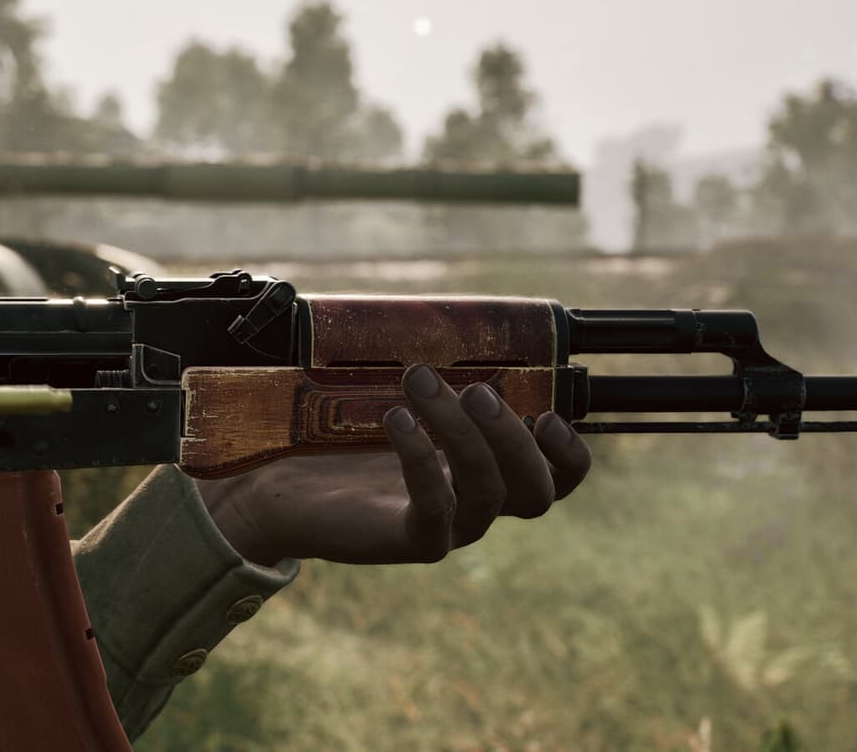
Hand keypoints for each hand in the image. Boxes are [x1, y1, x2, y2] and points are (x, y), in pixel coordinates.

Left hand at [195, 364, 589, 566]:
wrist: (286, 489)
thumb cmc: (344, 442)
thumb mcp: (402, 401)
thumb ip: (438, 378)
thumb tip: (452, 317)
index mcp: (488, 474)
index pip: (557, 480)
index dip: (569, 454)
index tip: (547, 412)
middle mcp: (477, 506)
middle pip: (535, 491)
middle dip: (514, 436)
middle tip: (475, 391)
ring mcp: (448, 528)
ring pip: (488, 493)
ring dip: (463, 433)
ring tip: (420, 384)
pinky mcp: (409, 539)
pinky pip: (436, 510)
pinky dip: (422, 460)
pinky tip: (398, 420)